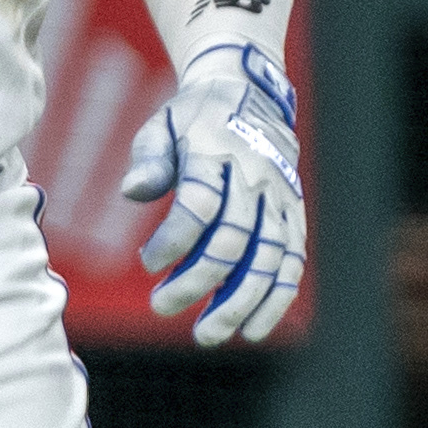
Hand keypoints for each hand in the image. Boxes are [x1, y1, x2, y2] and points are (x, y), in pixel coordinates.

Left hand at [118, 42, 304, 345]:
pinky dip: (276, 299)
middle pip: (233, 239)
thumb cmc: (193, 118)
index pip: (199, 203)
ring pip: (267, 258)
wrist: (250, 93)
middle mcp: (255, 177)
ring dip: (239, 301)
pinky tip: (252, 329)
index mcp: (216, 151)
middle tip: (162, 307)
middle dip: (199, 280)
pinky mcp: (295, 215)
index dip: (174, 239)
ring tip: (207, 333)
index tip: (147, 263)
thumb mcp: (162, 125)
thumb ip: (148, 159)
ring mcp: (280, 198)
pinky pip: (292, 262)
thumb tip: (132, 192)